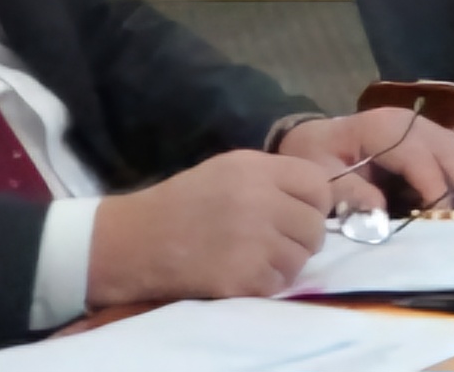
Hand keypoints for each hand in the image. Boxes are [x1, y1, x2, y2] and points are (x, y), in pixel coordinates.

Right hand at [85, 147, 336, 307]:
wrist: (134, 241)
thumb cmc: (181, 202)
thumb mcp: (228, 169)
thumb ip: (274, 177)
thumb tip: (316, 195)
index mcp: (257, 169)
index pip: (319, 185)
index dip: (316, 202)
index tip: (302, 212)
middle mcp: (260, 201)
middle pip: (314, 225)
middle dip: (304, 236)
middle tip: (282, 242)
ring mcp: (252, 241)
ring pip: (301, 257)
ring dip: (287, 262)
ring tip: (261, 259)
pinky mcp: (240, 277)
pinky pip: (279, 283)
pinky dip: (267, 283)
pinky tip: (246, 275)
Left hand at [270, 111, 453, 213]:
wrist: (309, 138)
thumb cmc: (312, 156)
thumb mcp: (316, 173)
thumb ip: (345, 190)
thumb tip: (380, 211)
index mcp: (382, 128)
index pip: (416, 156)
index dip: (433, 184)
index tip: (446, 214)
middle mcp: (410, 124)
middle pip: (449, 150)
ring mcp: (423, 129)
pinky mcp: (429, 141)